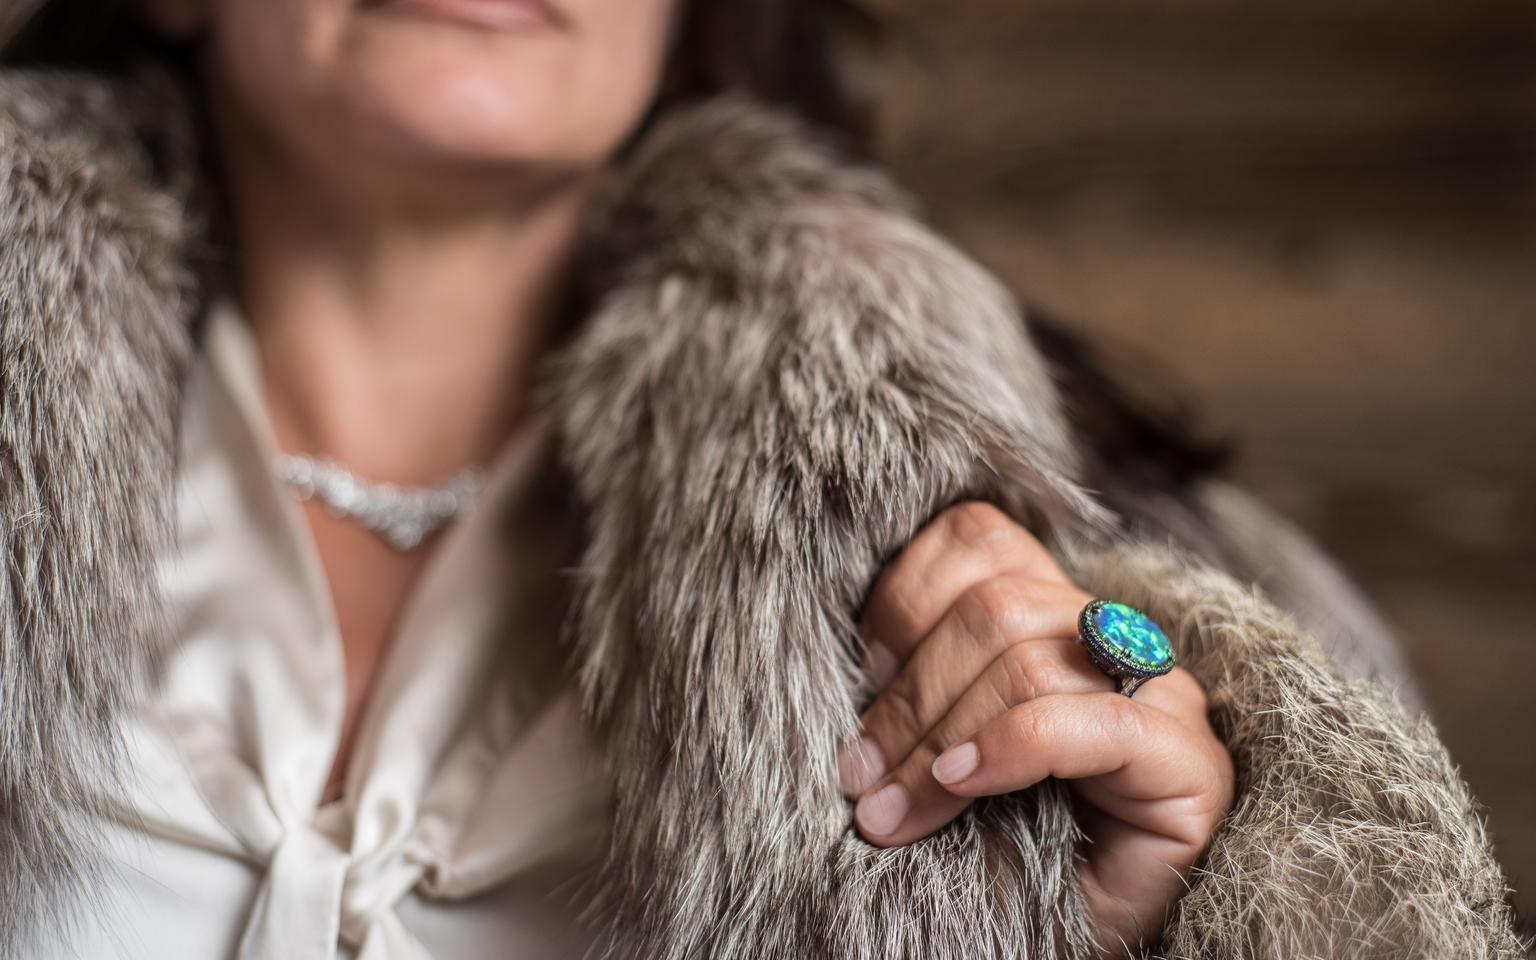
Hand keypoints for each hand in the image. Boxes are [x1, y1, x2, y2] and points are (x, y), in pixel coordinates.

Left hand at [837, 502, 1234, 955]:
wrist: (1042, 940)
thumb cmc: (983, 846)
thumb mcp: (930, 744)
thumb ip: (913, 682)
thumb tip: (857, 658)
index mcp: (1048, 611)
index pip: (980, 538)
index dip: (905, 597)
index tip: (860, 676)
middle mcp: (1109, 638)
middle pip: (996, 603)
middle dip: (910, 695)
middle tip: (860, 775)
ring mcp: (1160, 694)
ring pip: (1032, 657)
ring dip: (940, 738)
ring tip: (890, 808)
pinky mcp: (1190, 762)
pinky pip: (1094, 723)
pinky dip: (1013, 748)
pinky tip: (965, 785)